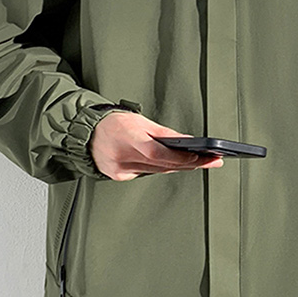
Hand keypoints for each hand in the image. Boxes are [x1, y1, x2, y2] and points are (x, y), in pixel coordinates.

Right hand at [90, 111, 224, 180]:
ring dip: (178, 166)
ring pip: (156, 171)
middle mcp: (122, 156)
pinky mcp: (117, 176)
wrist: (85, 133)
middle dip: (189, 163)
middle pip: (162, 165)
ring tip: (200, 162)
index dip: (180, 157)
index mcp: (128, 137)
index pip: (158, 153)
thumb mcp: (139, 120)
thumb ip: (162, 133)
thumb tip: (187, 142)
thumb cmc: (113, 123)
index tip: (201, 157)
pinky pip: (144, 173)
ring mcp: (119, 169)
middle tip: (212, 160)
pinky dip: (158, 168)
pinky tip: (172, 165)